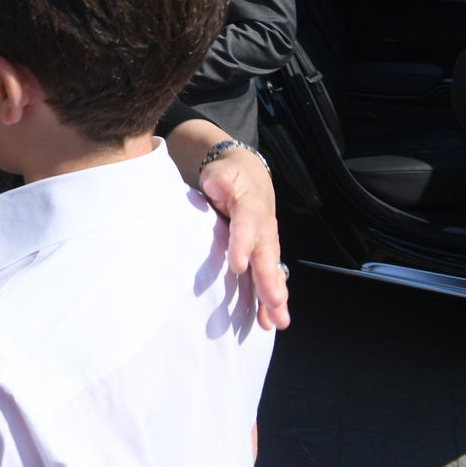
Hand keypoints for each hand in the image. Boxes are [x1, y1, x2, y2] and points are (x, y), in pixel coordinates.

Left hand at [201, 148, 289, 330]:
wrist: (250, 177)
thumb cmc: (230, 177)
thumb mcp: (222, 171)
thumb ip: (219, 178)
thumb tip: (216, 183)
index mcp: (250, 208)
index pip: (246, 226)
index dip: (243, 244)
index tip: (238, 265)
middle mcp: (263, 230)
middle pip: (267, 256)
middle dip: (269, 280)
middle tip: (273, 303)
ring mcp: (266, 244)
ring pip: (273, 272)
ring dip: (275, 298)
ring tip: (277, 321)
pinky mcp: (264, 256)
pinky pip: (270, 279)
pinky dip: (270, 301)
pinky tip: (269, 322)